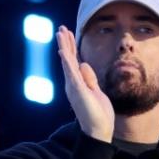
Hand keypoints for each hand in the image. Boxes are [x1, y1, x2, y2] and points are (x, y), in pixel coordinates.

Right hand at [56, 26, 114, 141]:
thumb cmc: (98, 114)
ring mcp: (74, 86)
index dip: (72, 47)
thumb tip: (84, 63)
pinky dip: (66, 61)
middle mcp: (73, 83)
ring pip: (67, 62)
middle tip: (61, 28)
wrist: (98, 130)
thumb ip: (90, 78)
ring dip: (64, 46)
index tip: (69, 34)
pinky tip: (62, 51)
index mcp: (78, 83)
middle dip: (66, 43)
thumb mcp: (96, 91)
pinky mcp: (77, 90)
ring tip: (60, 32)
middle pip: (68, 59)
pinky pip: (70, 72)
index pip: (74, 62)